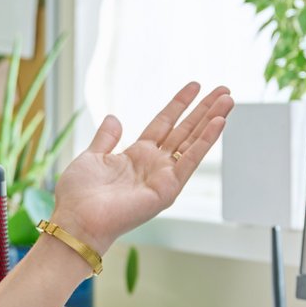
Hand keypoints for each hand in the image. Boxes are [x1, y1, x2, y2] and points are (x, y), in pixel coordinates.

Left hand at [48, 83, 232, 250]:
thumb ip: (106, 138)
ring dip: (212, 120)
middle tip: (224, 90)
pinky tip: (219, 122)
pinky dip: (206, 141)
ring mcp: (163, 176)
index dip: (179, 104)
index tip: (194, 86)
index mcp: (136, 156)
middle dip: (204, 109)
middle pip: (185, 130)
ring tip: (228, 100)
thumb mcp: (92, 157)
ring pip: (193, 141)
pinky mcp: (168, 188)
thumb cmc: (79, 195)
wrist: (77, 220)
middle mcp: (154, 165)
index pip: (164, 123)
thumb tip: (113, 118)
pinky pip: (191, 159)